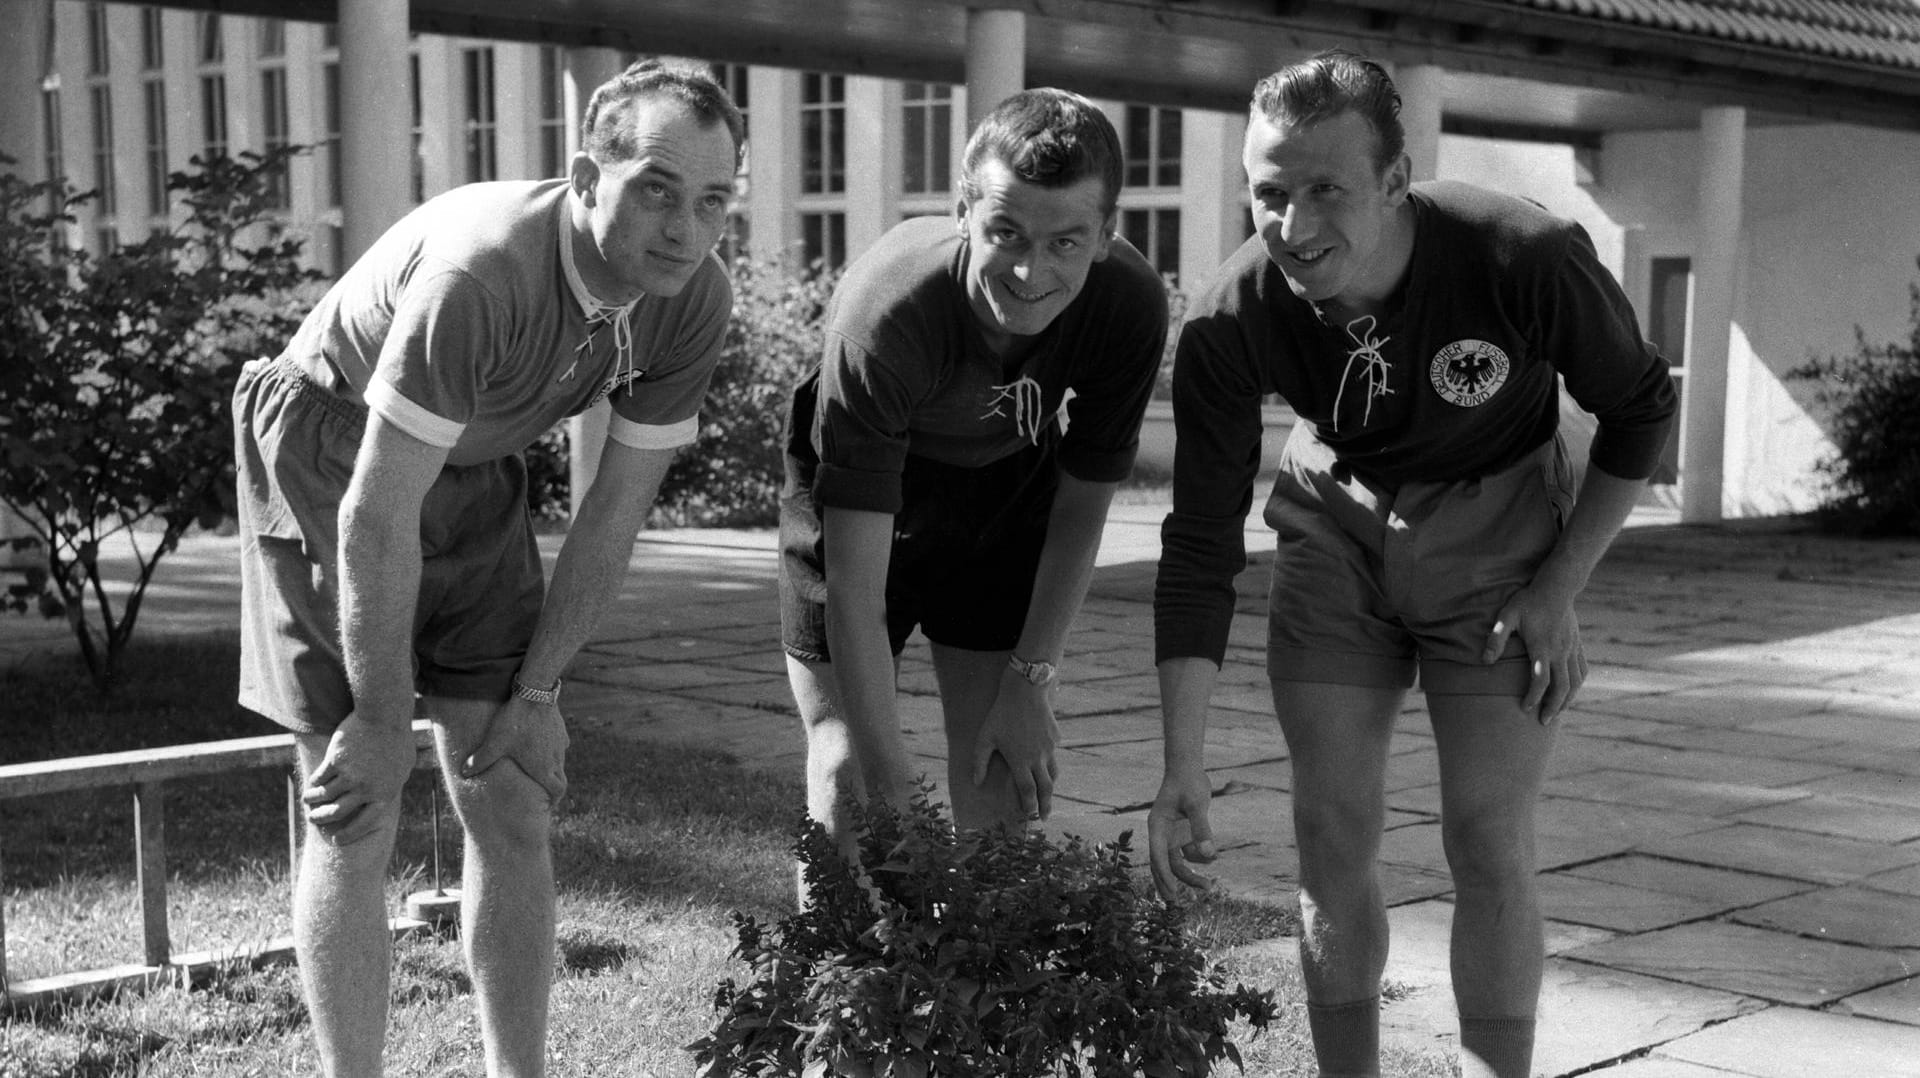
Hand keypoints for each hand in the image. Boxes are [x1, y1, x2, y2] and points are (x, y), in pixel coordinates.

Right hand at [302, 715, 418, 842]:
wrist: (384, 715)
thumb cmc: (397, 738)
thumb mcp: (403, 765)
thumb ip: (393, 783)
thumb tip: (386, 797)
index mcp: (385, 793)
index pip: (365, 823)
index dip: (349, 834)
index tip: (337, 840)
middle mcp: (366, 789)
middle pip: (337, 812)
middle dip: (322, 818)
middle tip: (313, 819)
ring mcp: (350, 775)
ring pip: (323, 796)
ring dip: (312, 801)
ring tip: (307, 800)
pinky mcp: (335, 761)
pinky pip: (319, 778)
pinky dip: (314, 782)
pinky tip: (312, 783)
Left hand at [462, 696, 569, 804]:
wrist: (534, 694)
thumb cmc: (515, 722)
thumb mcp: (494, 743)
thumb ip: (480, 760)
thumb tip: (463, 773)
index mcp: (543, 768)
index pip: (558, 791)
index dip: (554, 800)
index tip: (547, 804)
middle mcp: (556, 758)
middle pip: (561, 778)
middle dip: (553, 786)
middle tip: (543, 790)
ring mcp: (560, 744)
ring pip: (560, 762)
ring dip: (552, 768)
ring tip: (537, 767)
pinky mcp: (561, 730)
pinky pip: (560, 745)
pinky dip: (552, 750)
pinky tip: (541, 743)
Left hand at [970, 679, 1059, 821]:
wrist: (1025, 690)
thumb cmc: (1001, 714)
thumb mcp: (985, 737)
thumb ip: (980, 762)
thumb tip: (976, 782)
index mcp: (1020, 761)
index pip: (1027, 791)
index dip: (1029, 806)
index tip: (1030, 816)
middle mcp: (1038, 758)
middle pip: (1045, 788)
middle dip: (1045, 805)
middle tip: (1044, 817)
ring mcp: (1049, 748)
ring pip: (1053, 773)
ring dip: (1050, 787)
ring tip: (1046, 795)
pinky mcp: (1055, 737)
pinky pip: (1054, 755)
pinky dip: (1050, 763)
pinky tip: (1044, 762)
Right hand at [1147, 767, 1217, 901]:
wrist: (1188, 768)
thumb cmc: (1189, 783)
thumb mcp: (1197, 804)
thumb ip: (1202, 828)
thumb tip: (1209, 854)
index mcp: (1157, 826)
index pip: (1157, 855)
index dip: (1163, 875)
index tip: (1171, 892)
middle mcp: (1162, 833)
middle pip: (1164, 864)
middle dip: (1169, 884)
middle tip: (1175, 904)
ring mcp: (1172, 835)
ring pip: (1178, 863)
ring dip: (1190, 875)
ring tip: (1208, 886)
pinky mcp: (1183, 834)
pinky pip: (1189, 854)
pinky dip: (1200, 859)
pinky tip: (1212, 858)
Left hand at [1482, 585, 1588, 724]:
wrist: (1557, 586)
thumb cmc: (1528, 601)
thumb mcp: (1507, 615)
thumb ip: (1496, 638)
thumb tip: (1484, 661)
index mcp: (1542, 647)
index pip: (1540, 680)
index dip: (1533, 697)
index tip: (1525, 709)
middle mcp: (1560, 652)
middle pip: (1561, 687)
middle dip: (1553, 707)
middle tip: (1544, 722)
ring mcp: (1572, 649)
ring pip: (1575, 682)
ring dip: (1567, 699)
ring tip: (1557, 712)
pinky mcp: (1577, 645)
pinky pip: (1582, 670)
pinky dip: (1578, 685)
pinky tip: (1571, 692)